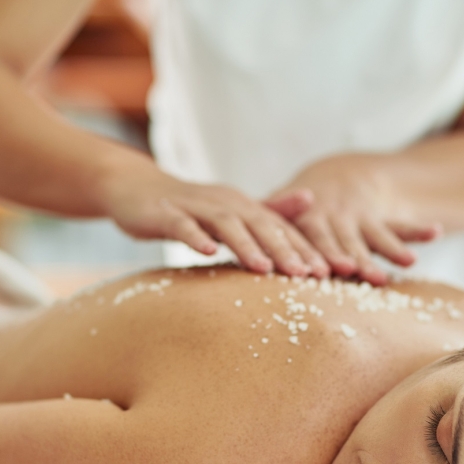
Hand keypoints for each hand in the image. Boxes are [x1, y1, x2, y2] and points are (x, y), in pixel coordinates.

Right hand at [100, 153, 329, 277]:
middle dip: (284, 249)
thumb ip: (269, 211)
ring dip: (246, 245)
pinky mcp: (165, 212)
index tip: (328, 273)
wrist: (135, 188)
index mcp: (243, 206)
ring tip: (264, 268)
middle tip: (306, 274)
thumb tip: (311, 201)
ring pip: (226, 223)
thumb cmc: (189, 208)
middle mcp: (224, 202)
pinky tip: (208, 252)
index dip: (303, 249)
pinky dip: (196, 237)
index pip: (280, 228)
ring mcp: (194, 206)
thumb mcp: (231, 210)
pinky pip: (182, 225)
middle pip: (260, 224)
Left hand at [265, 154, 440, 284]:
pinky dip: (417, 230)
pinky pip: (401, 225)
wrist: (336, 178)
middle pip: (347, 242)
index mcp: (310, 219)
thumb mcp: (280, 208)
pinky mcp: (382, 222)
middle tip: (363, 275)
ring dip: (391, 249)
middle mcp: (337, 219)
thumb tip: (234, 224)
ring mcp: (361, 220)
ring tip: (406, 263)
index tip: (320, 271)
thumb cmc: (299, 208)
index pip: (312, 238)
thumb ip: (266, 217)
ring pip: (376, 237)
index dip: (317, 254)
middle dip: (356, 258)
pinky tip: (434, 233)